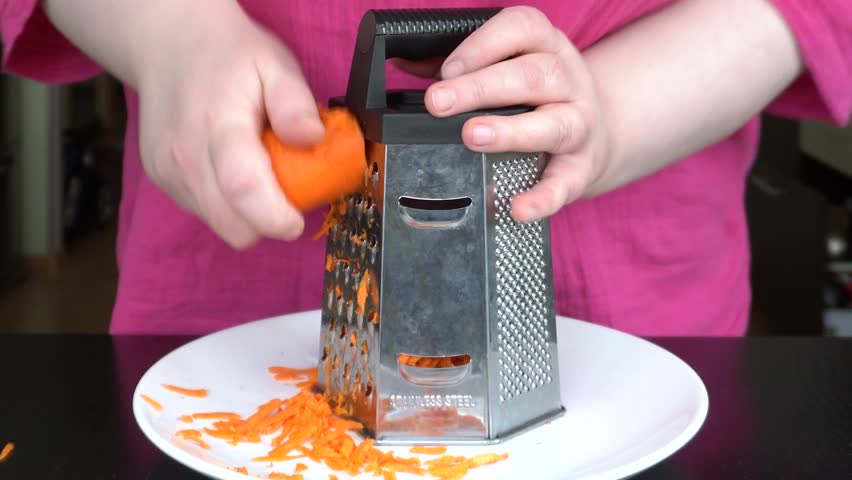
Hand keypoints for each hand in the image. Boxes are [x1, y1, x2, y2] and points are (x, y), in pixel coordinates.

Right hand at [134, 4, 322, 247]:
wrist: (168, 42)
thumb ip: (294, 103)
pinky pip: (204, 212)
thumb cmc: (229, 55)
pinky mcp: (161, 179)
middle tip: (285, 189)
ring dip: (246, 212)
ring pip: (220, 224)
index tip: (297, 221)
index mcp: (219, 125)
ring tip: (257, 169)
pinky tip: (231, 167)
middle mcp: (185, 156)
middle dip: (266, 221)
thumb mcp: (275, 63)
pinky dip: (226, 202)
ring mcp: (168, 171)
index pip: (244, 188)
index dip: (275, 218)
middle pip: (232, 226)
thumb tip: (312, 138)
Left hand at [399, 7, 609, 222]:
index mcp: (546, 48)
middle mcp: (568, 82)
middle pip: (532, 76)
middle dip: (481, 88)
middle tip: (437, 102)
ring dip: (511, 131)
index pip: (522, 29)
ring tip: (473, 136)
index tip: (446, 69)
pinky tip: (517, 207)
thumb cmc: (540, 98)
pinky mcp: (580, 169)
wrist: (601, 132)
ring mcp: (579, 125)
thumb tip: (405, 64)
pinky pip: (564, 183)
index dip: (483, 45)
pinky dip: (542, 197)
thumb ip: (461, 66)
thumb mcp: (510, 68)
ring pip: (554, 124)